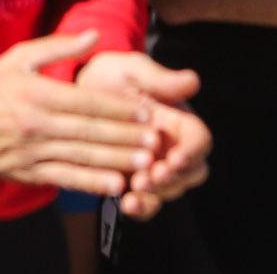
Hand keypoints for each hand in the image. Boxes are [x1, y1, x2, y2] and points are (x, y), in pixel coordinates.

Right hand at [0, 29, 172, 196]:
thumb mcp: (20, 57)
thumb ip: (59, 47)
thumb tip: (95, 36)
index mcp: (37, 92)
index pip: (87, 101)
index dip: (120, 108)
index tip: (147, 111)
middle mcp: (37, 123)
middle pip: (90, 130)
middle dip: (126, 136)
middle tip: (156, 139)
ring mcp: (33, 151)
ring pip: (82, 156)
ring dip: (117, 160)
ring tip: (145, 162)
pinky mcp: (29, 172)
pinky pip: (65, 178)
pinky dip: (91, 183)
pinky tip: (115, 184)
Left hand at [74, 51, 212, 214]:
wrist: (77, 95)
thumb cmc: (109, 77)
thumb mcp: (130, 70)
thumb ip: (158, 79)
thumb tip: (192, 81)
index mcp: (176, 120)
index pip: (199, 140)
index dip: (192, 152)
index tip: (176, 158)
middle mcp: (169, 146)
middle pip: (192, 171)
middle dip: (176, 178)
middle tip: (154, 176)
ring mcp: (153, 166)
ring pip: (170, 190)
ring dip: (157, 193)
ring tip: (136, 187)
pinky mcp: (133, 181)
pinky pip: (146, 202)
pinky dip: (141, 207)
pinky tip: (127, 203)